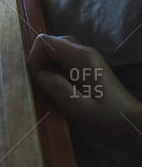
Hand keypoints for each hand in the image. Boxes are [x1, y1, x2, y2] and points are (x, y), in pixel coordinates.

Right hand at [27, 34, 141, 155]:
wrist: (131, 123)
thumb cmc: (107, 119)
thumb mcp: (77, 108)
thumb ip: (55, 87)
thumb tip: (38, 73)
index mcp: (81, 58)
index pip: (45, 42)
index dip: (34, 59)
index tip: (37, 79)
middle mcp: (84, 52)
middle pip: (50, 43)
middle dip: (39, 62)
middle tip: (44, 84)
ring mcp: (87, 58)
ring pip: (56, 50)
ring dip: (47, 66)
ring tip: (52, 87)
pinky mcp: (87, 66)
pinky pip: (63, 59)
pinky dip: (55, 70)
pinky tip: (62, 87)